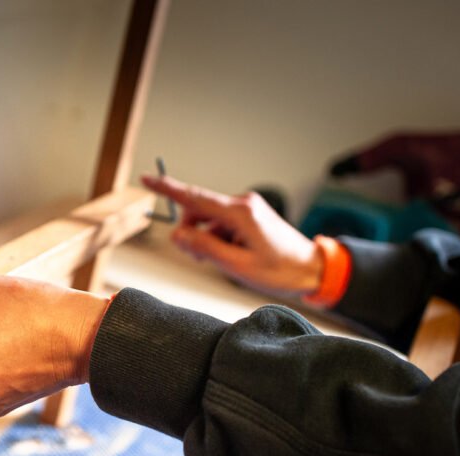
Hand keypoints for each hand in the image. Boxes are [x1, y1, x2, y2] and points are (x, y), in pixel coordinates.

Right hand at [141, 174, 322, 295]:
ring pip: (209, 220)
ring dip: (205, 239)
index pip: (194, 197)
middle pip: (198, 211)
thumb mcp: (237, 266)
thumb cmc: (280, 271)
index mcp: (239, 213)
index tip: (146, 179)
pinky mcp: (250, 216)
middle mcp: (242, 204)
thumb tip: (177, 234)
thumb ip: (204, 248)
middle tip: (198, 259)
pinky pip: (222, 224)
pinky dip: (218, 239)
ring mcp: (247, 208)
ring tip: (222, 261)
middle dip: (190, 233)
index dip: (167, 189)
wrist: (313, 269)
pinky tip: (232, 256)